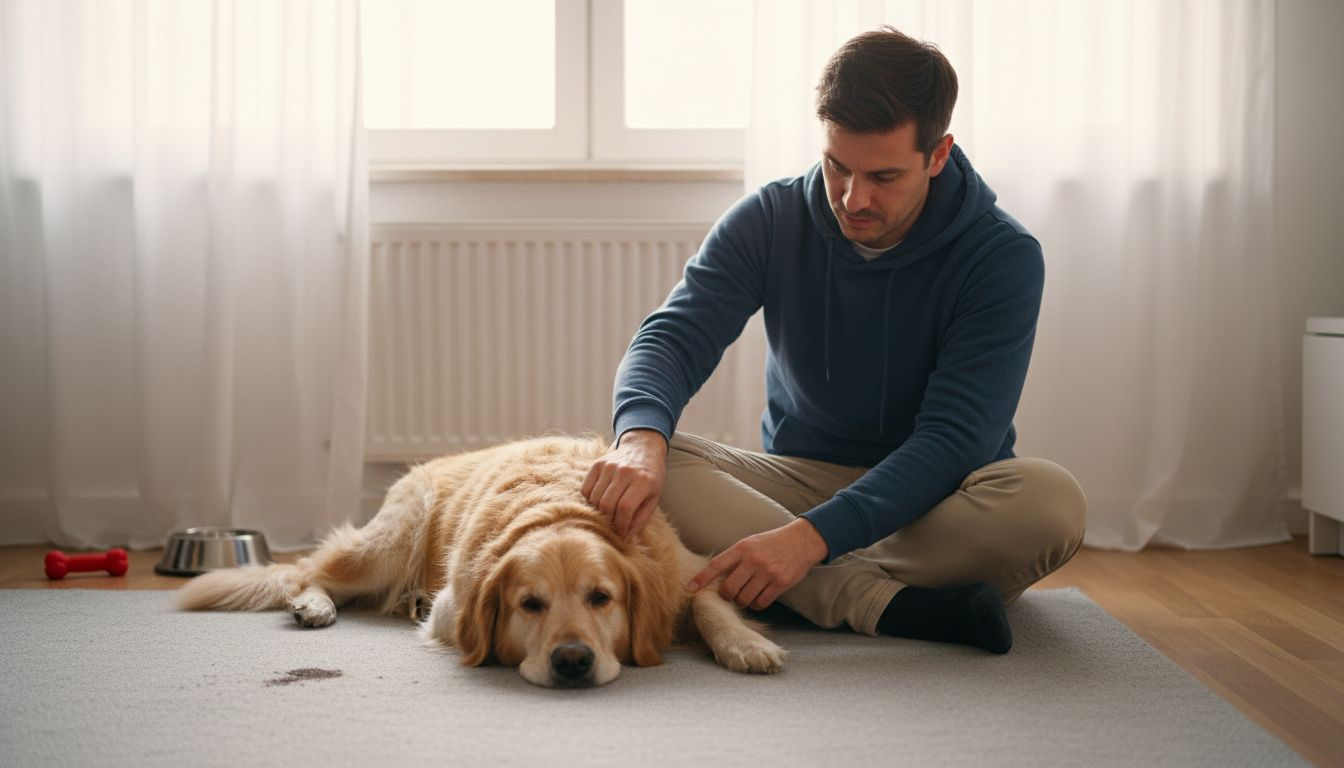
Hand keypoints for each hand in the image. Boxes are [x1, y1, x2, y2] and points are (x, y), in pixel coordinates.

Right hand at [581, 429, 667, 538]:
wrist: (642, 447)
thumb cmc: (650, 476)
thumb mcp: (653, 497)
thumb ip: (640, 518)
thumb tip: (625, 537)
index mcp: (642, 481)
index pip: (625, 508)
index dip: (621, 525)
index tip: (621, 533)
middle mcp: (624, 472)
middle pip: (607, 504)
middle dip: (609, 520)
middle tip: (613, 524)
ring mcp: (609, 466)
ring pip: (595, 498)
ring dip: (599, 510)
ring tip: (608, 512)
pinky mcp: (597, 464)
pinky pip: (586, 488)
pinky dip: (590, 499)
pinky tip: (600, 500)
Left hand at [685, 518, 827, 610]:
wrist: (802, 540)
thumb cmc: (772, 542)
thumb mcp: (751, 543)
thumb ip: (735, 558)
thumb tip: (716, 578)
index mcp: (743, 548)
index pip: (716, 565)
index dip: (701, 579)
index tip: (690, 589)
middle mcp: (753, 560)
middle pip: (729, 588)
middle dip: (726, 595)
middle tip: (730, 594)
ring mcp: (767, 572)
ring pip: (744, 599)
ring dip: (743, 601)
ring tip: (747, 593)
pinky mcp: (780, 584)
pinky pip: (761, 603)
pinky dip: (757, 604)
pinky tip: (759, 597)